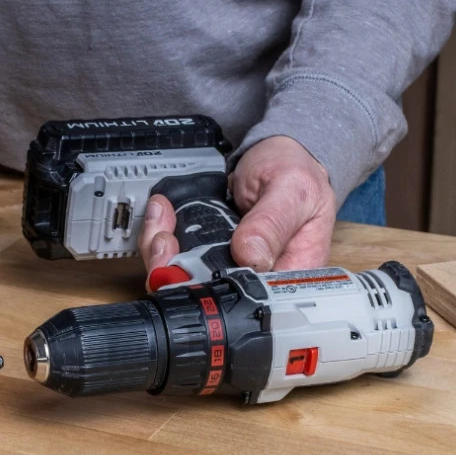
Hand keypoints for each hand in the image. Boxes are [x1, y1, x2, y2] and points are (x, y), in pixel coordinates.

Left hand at [138, 136, 337, 274]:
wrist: (277, 154)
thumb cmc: (295, 172)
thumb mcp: (292, 190)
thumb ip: (272, 222)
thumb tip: (251, 255)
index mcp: (288, 274)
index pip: (245, 300)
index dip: (211, 290)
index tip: (189, 265)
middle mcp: (255, 277)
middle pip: (206, 293)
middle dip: (173, 269)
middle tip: (165, 239)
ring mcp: (227, 266)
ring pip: (182, 277)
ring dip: (160, 250)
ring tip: (162, 220)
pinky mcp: (207, 253)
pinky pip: (174, 256)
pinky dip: (160, 235)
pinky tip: (162, 215)